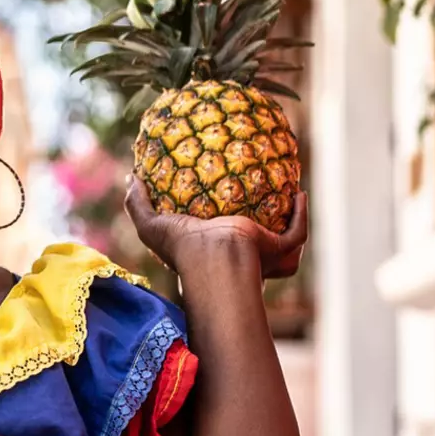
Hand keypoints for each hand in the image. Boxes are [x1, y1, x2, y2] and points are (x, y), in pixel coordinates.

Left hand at [125, 180, 308, 280]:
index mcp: (210, 246)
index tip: (222, 188)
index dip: (222, 216)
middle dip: (263, 220)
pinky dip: (303, 214)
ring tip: (290, 190)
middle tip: (263, 190)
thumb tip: (132, 176)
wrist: (213, 258)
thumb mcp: (151, 225)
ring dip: (290, 217)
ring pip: (284, 238)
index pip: (218, 233)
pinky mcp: (278, 248)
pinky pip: (299, 233)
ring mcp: (261, 253)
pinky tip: (301, 193)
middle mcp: (238, 252)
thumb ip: (137, 204)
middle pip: (255, 237)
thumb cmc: (182, 248)